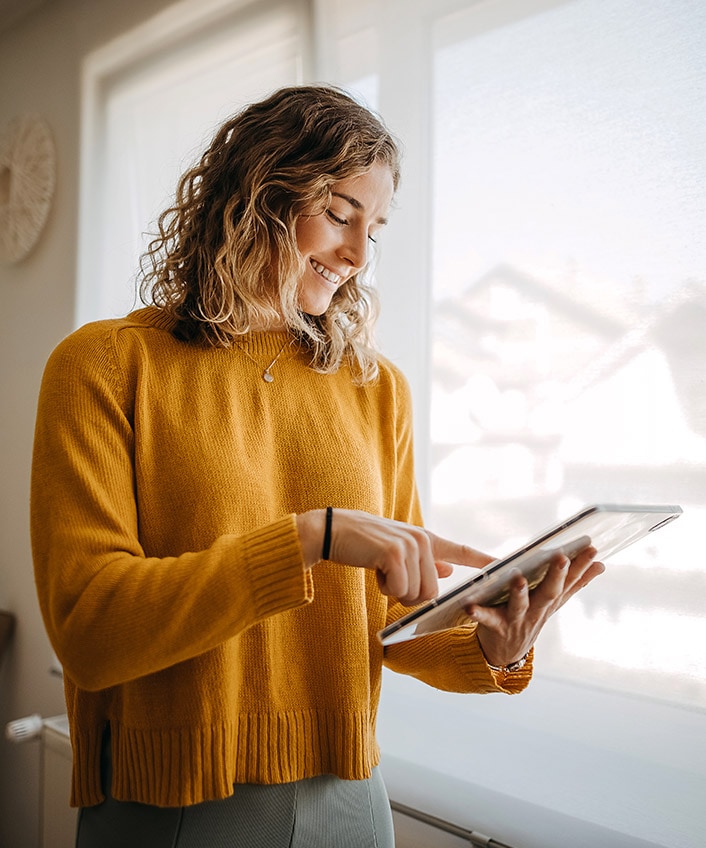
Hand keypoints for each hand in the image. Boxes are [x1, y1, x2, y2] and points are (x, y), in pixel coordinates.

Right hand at [296, 508, 492, 605]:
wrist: (332, 531)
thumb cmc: (364, 544)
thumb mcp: (397, 551)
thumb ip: (424, 561)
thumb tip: (447, 571)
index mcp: (425, 539)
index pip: (460, 550)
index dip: (483, 561)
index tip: (505, 566)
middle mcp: (422, 540)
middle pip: (432, 592)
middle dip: (410, 596)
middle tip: (390, 580)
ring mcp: (410, 545)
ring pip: (416, 594)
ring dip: (395, 592)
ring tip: (381, 570)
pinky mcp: (394, 553)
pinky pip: (399, 590)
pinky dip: (384, 588)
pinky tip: (374, 569)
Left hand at [467, 545, 604, 667]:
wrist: (506, 653)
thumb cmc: (530, 618)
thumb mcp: (553, 602)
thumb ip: (574, 584)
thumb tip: (601, 565)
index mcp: (550, 601)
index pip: (570, 581)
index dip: (581, 566)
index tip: (592, 548)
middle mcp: (537, 611)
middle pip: (549, 592)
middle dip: (557, 575)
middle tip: (562, 557)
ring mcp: (517, 620)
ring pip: (520, 606)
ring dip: (520, 592)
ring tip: (518, 578)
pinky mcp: (496, 628)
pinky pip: (487, 619)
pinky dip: (479, 613)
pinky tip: (470, 606)